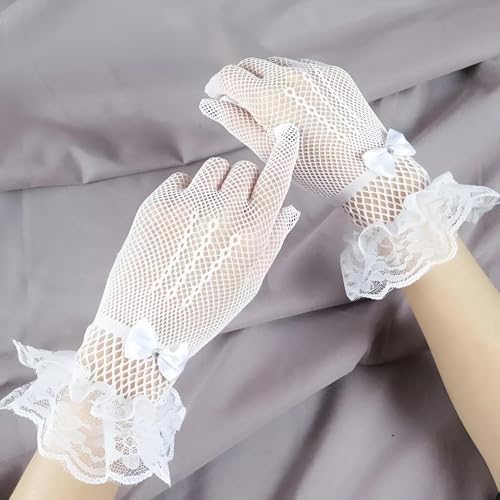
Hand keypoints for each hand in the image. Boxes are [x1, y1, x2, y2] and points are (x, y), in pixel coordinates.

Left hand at [1, 123, 300, 485]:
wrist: (146, 329)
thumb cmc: (205, 311)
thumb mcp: (249, 283)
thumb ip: (272, 241)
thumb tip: (287, 209)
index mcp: (252, 232)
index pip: (276, 177)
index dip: (284, 151)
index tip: (287, 132)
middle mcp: (222, 210)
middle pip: (244, 168)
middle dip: (245, 182)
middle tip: (236, 208)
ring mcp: (187, 204)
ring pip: (214, 168)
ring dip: (218, 183)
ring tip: (207, 214)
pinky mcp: (156, 204)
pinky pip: (183, 180)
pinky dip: (189, 192)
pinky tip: (183, 220)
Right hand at [200, 57, 428, 226]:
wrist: (366, 169)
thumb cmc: (314, 169)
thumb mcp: (267, 151)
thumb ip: (237, 123)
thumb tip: (213, 104)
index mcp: (269, 97)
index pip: (230, 75)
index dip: (218, 84)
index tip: (215, 95)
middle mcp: (290, 76)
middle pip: (251, 65)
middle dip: (239, 81)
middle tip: (239, 102)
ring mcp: (315, 72)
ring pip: (276, 65)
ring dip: (265, 80)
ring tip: (271, 107)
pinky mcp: (334, 73)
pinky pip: (301, 69)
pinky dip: (290, 81)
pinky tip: (297, 105)